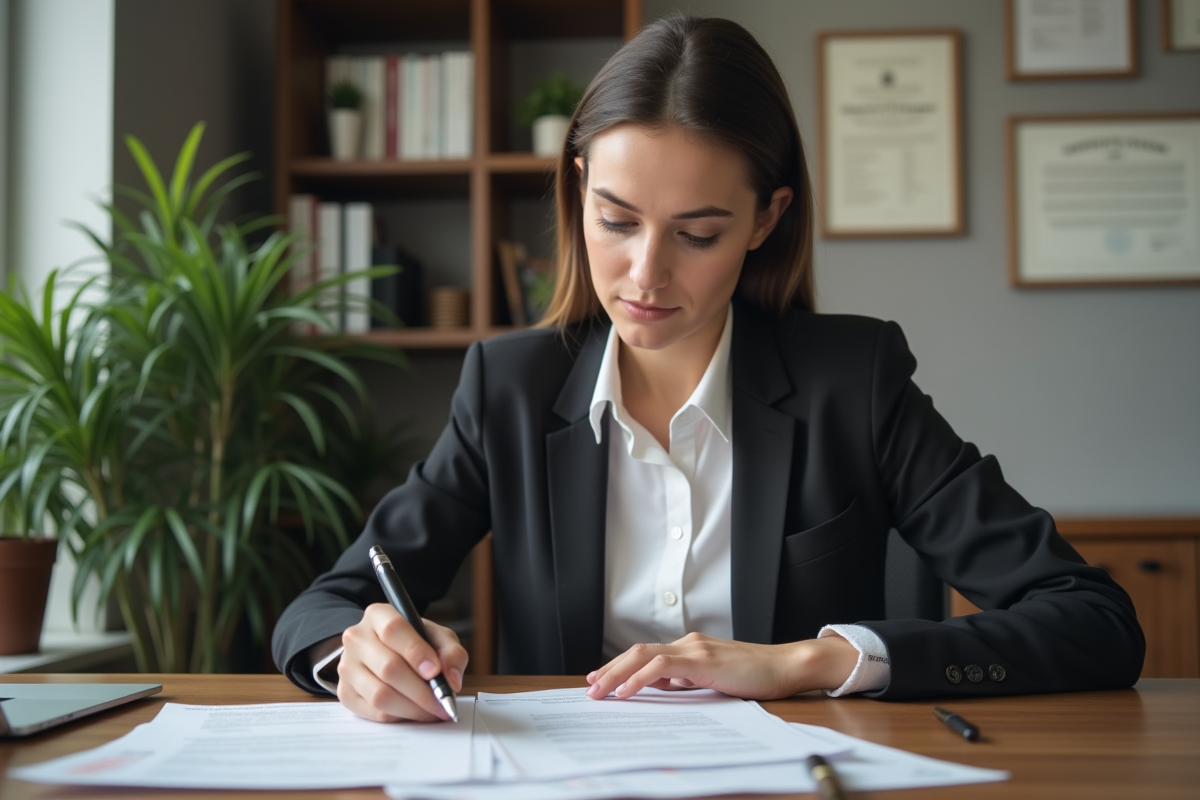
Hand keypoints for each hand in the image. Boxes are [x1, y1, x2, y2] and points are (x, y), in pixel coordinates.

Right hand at [336, 603, 467, 722]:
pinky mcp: (345, 692)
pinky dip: (399, 717)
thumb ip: (451, 652)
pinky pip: (374, 712)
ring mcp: (347, 666)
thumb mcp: (437, 637)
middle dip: (421, 691)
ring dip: (412, 708)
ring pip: (380, 694)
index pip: (393, 629)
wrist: (384, 651)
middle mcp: (357, 638)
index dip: (416, 652)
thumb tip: (452, 680)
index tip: (435, 671)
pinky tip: (414, 712)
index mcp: (378, 615)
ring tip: (433, 711)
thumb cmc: (414, 642)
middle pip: (388, 667)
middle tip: (443, 702)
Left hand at [584, 632, 859, 700]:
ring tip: (599, 691)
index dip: (619, 667)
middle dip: (609, 670)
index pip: (645, 655)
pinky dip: (640, 678)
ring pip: (643, 656)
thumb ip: (688, 679)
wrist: (786, 666)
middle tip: (589, 688)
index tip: (600, 680)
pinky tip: (627, 691)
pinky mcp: (703, 661)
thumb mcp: (714, 679)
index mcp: (690, 648)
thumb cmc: (756, 676)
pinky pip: (662, 666)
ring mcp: (695, 649)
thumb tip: (662, 686)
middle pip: (636, 652)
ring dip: (616, 674)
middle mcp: (688, 644)